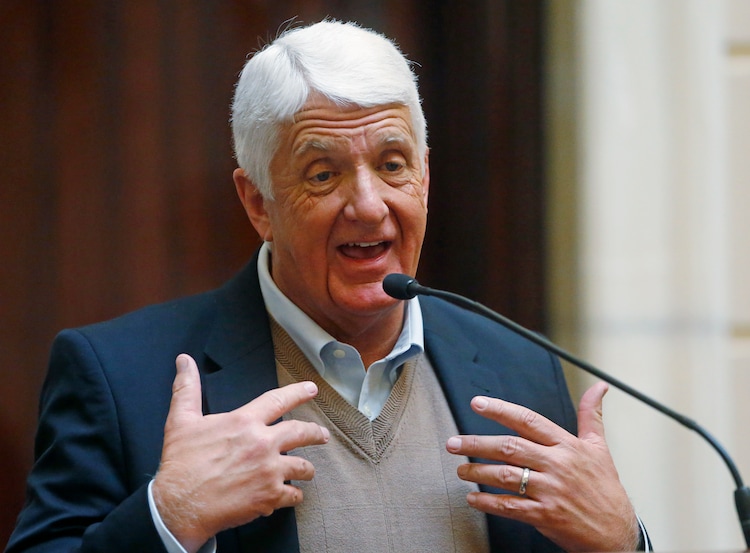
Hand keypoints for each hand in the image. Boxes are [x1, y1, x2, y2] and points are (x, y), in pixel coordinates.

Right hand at [152, 354, 329, 552]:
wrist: (179, 505)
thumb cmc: (181, 463)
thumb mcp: (181, 420)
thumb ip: (187, 389)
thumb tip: (183, 360)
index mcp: (244, 422)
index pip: (278, 400)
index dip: (298, 392)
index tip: (312, 389)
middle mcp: (262, 443)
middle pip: (301, 432)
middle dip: (315, 432)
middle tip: (322, 435)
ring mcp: (269, 470)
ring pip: (302, 466)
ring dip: (306, 469)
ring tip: (308, 471)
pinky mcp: (270, 496)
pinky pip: (293, 495)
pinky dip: (294, 495)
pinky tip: (292, 495)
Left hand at [446, 382, 639, 551]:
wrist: (618, 533)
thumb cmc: (606, 489)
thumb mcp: (599, 448)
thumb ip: (591, 415)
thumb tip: (598, 387)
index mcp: (567, 445)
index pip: (528, 420)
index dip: (501, 410)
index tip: (477, 403)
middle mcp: (558, 465)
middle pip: (510, 447)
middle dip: (477, 443)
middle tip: (454, 442)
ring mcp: (551, 491)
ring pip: (506, 476)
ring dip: (478, 472)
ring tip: (461, 470)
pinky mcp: (546, 515)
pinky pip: (510, 506)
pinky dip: (488, 503)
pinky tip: (473, 499)